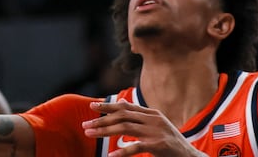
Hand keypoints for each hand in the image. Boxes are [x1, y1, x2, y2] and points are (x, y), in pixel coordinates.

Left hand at [83, 100, 200, 156]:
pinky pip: (136, 147)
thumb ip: (142, 122)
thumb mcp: (157, 128)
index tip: (92, 107)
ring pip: (124, 127)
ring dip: (105, 131)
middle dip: (102, 119)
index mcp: (152, 113)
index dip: (108, 106)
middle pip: (122, 115)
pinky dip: (122, 152)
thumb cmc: (172, 145)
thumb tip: (120, 120)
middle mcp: (153, 119)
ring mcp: (156, 132)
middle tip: (85, 124)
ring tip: (90, 134)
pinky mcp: (158, 146)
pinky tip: (111, 156)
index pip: (126, 106)